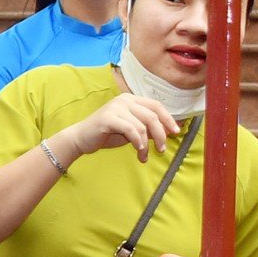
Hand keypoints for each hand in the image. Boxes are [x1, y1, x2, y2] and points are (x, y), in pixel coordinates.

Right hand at [62, 93, 183, 164]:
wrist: (81, 139)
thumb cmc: (106, 134)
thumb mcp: (131, 130)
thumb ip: (147, 128)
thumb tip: (168, 132)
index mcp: (131, 99)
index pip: (156, 106)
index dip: (168, 119)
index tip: (176, 132)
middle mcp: (124, 100)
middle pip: (152, 116)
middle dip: (160, 135)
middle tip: (162, 150)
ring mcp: (116, 107)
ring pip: (142, 126)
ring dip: (147, 145)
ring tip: (143, 156)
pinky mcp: (108, 118)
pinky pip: (131, 130)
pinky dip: (138, 142)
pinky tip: (138, 151)